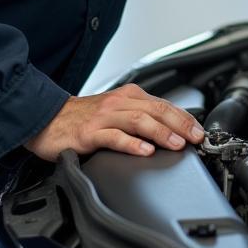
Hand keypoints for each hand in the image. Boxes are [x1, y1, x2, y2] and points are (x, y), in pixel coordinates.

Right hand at [25, 83, 204, 160]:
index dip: (184, 117)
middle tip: (196, 137)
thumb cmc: (84, 118)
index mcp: (129, 96)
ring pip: (139, 121)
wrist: (48, 119)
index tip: (200, 131)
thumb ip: (140, 117)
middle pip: (156, 110)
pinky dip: (132, 144)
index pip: (163, 104)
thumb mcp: (116, 111)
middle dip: (180, 123)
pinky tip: (145, 151)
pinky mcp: (89, 133)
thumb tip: (170, 130)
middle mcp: (119, 103)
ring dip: (161, 132)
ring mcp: (104, 117)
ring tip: (177, 143)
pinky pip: (114, 137)